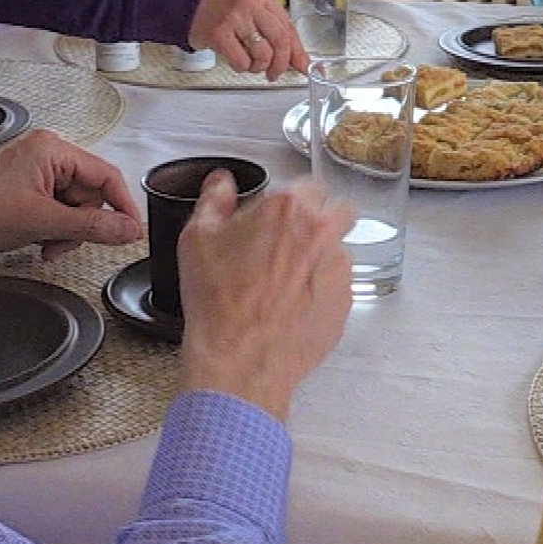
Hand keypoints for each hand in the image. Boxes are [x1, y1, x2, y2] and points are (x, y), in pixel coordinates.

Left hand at [0, 129, 142, 257]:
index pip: (107, 176)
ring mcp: (37, 168)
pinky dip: (52, 226)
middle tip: (60, 241)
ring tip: (43, 241)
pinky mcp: (28, 184)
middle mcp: (48, 152)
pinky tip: (36, 237)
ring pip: (75, 204)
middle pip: (91, 193)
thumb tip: (127, 230)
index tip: (130, 232)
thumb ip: (91, 227)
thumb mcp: (41, 222)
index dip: (122, 207)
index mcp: (54, 149)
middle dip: (80, 224)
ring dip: (65, 229)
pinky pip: (57, 207)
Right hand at [176, 173, 354, 420]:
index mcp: (289, 208)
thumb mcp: (198, 239)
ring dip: (321, 257)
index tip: (277, 216)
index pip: (308, 185)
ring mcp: (338, 270)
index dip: (292, 200)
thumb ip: (214, 200)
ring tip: (286, 282)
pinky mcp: (344, 303)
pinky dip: (322, 291)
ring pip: (339, 250)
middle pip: (338, 211)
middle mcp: (323, 233)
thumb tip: (221, 183)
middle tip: (290, 241)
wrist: (239, 360)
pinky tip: (292, 306)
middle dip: (320, 220)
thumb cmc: (218, 300)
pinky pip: (339, 287)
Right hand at [188, 0, 306, 78]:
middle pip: (280, 41)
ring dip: (259, 67)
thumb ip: (275, 32)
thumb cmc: (225, 13)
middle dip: (281, 64)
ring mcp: (234, 17)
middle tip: (274, 74)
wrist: (189, 8)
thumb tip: (300, 61)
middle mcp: (250, 3)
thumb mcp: (253, 13)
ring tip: (251, 64)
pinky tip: (237, 61)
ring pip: (263, 54)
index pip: (288, 27)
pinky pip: (242, 62)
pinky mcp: (219, 33)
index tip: (303, 68)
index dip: (297, 52)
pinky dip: (243, 68)